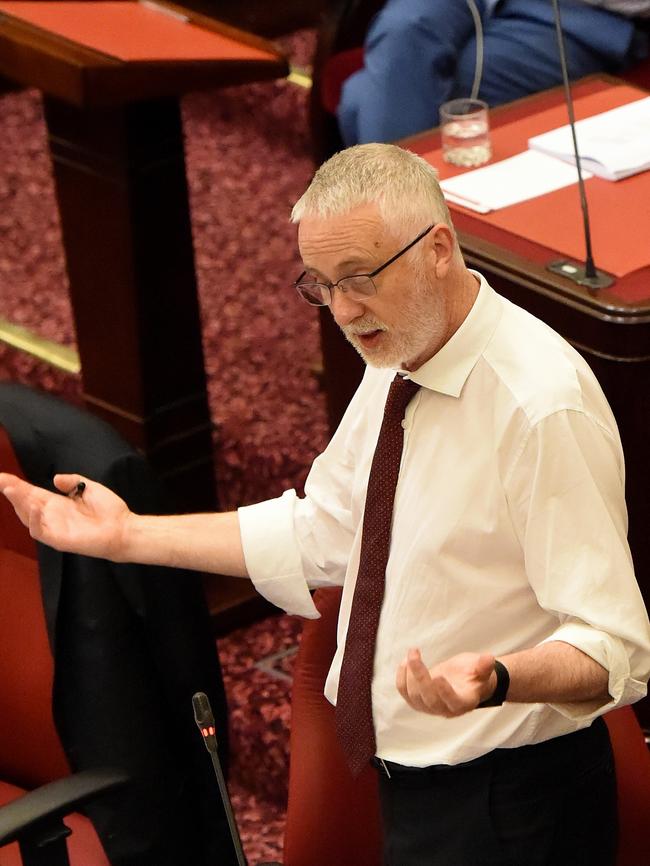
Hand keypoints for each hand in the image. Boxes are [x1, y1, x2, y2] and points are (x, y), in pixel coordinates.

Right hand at [0, 472, 131, 559]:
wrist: (124, 528)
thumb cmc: (109, 510)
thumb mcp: (89, 487)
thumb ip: (72, 481)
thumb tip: (54, 478)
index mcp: (57, 504)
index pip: (31, 493)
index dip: (16, 485)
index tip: (1, 476)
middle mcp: (52, 516)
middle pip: (25, 503)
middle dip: (12, 492)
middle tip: (1, 480)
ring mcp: (54, 529)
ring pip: (28, 517)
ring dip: (19, 503)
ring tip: (11, 489)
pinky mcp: (59, 540)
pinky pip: (40, 532)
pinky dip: (34, 520)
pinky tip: (33, 507)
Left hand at [396, 648, 495, 716]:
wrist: (466, 680)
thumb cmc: (476, 675)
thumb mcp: (483, 669)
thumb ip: (484, 666)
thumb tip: (489, 658)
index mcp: (465, 702)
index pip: (454, 702)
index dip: (445, 692)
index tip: (439, 676)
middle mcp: (447, 709)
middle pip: (430, 700)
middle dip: (420, 677)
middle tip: (414, 655)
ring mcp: (431, 707)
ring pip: (415, 697)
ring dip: (409, 674)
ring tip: (412, 654)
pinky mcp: (419, 700)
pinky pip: (405, 693)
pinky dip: (402, 678)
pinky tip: (405, 662)